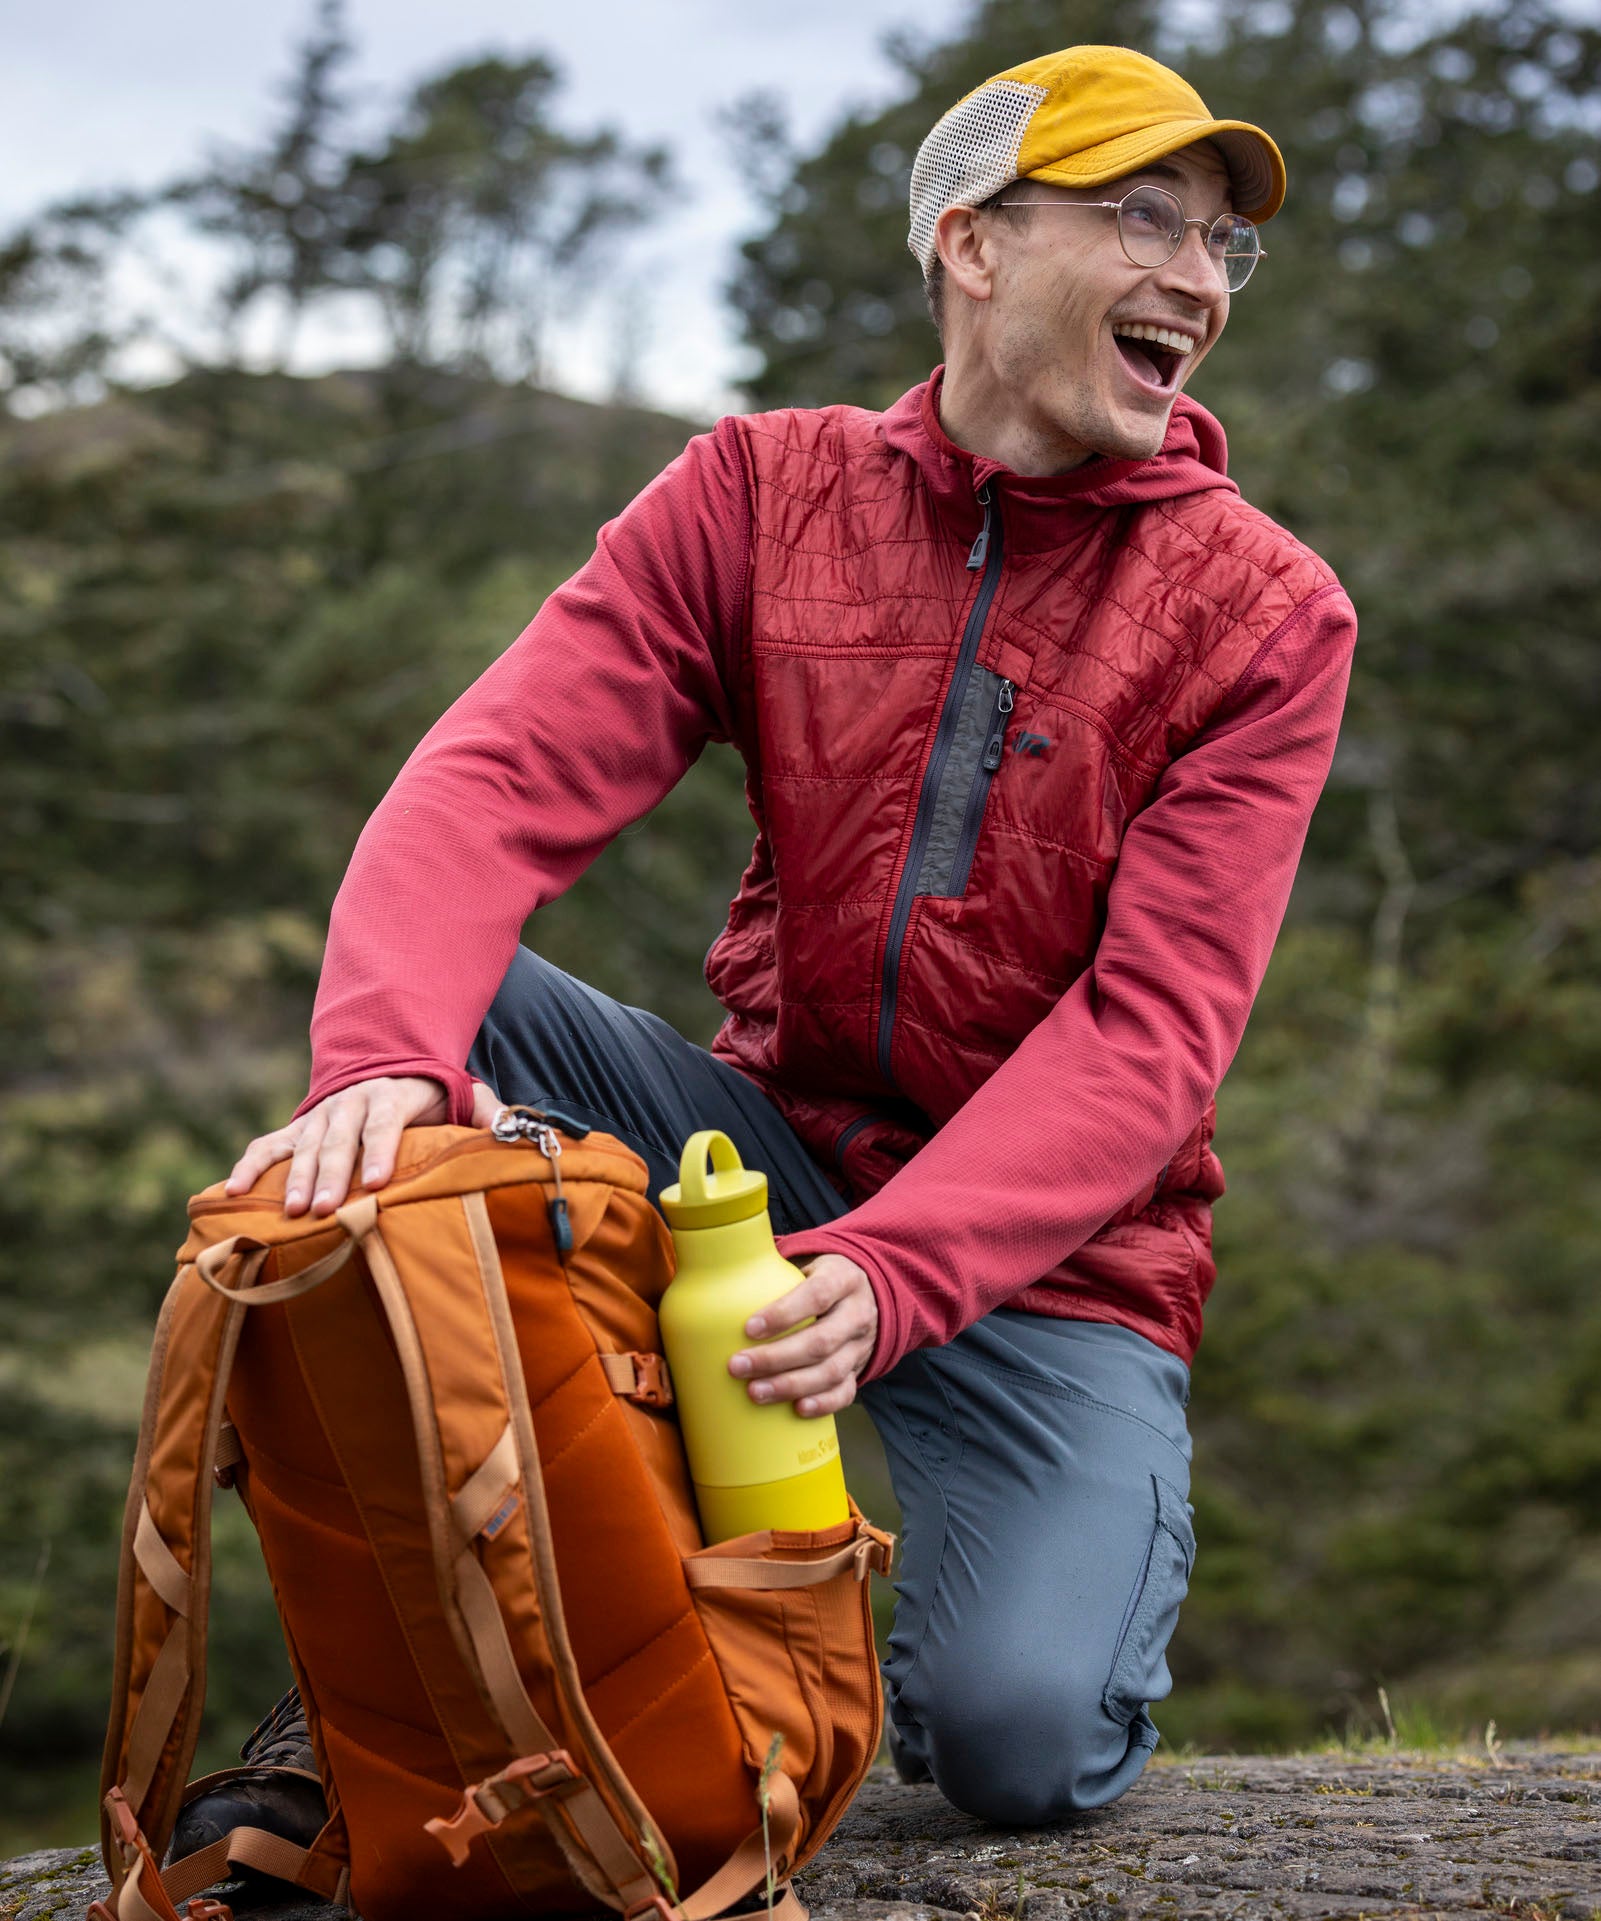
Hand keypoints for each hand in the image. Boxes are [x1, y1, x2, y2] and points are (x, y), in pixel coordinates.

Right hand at [225, 1075, 502, 1217]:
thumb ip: (488, 1111)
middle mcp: (350, 1102)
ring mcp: (319, 1116)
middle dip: (333, 1174)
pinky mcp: (295, 1129)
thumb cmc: (431, 1098)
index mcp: (391, 1094)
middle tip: (328, 1209)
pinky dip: (248, 1166)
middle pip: (339, 1138)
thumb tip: (511, 1131)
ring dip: (297, 1179)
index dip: (379, 1150)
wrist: (385, 1067)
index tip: (378, 1182)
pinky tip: (233, 1193)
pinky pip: (267, 1146)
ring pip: (304, 1146)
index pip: (384, 1121)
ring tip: (294, 1213)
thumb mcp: (463, 1095)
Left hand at [728, 1255, 877, 1418]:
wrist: (863, 1294)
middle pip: (821, 1341)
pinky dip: (823, 1403)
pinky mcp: (859, 1369)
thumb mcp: (805, 1264)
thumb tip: (717, 1282)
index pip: (818, 1295)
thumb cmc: (817, 1280)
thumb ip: (771, 1271)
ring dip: (790, 1385)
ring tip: (754, 1392)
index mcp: (843, 1279)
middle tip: (737, 1366)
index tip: (749, 1329)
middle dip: (776, 1358)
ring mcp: (861, 1344)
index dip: (783, 1314)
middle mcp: (857, 1312)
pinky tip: (797, 1409)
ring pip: (831, 1371)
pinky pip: (846, 1392)